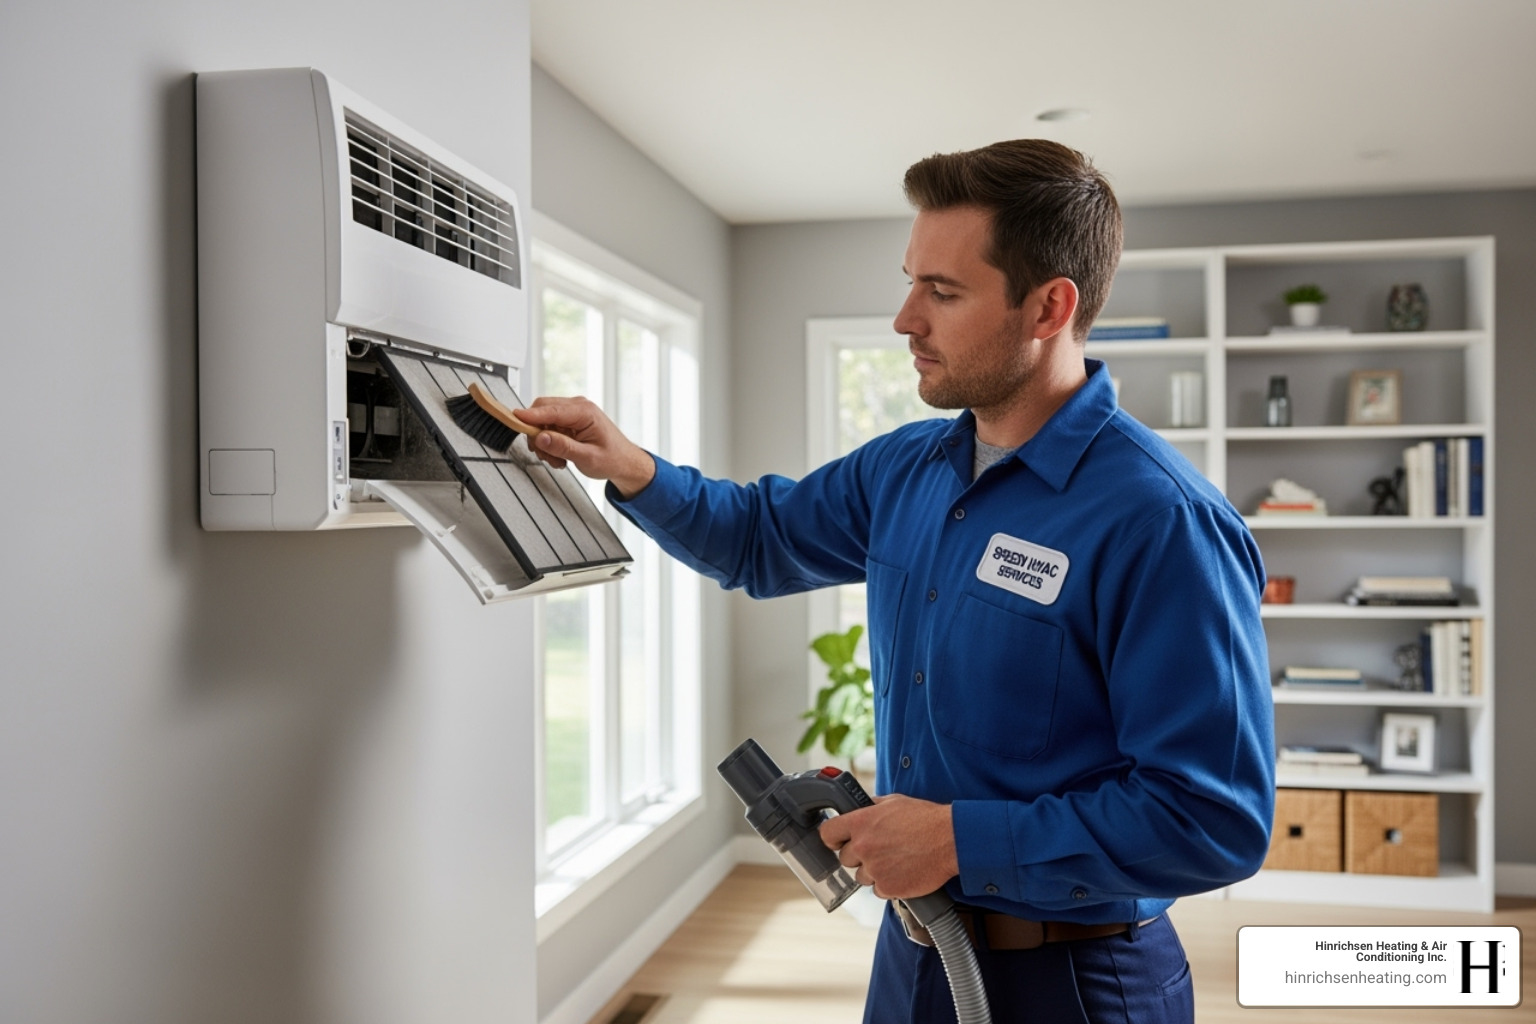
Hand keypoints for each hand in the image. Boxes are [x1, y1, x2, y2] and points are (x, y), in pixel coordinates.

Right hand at [516, 397, 655, 498]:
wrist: (624, 462)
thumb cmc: (613, 458)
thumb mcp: (587, 458)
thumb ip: (563, 447)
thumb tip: (541, 437)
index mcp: (585, 412)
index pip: (550, 410)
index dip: (530, 415)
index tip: (514, 418)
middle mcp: (578, 407)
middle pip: (542, 410)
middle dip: (537, 433)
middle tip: (544, 454)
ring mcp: (573, 412)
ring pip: (542, 420)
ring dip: (544, 442)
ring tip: (557, 459)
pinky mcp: (569, 420)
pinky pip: (549, 427)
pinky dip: (549, 442)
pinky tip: (560, 455)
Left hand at [818, 794, 958, 899]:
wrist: (950, 840)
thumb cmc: (925, 819)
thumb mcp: (894, 802)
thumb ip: (871, 807)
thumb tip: (861, 809)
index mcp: (861, 823)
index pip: (827, 834)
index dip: (832, 838)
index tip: (838, 841)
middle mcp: (863, 847)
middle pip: (845, 859)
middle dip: (859, 856)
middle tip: (879, 850)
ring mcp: (875, 869)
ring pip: (862, 876)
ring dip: (874, 871)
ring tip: (895, 860)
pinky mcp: (888, 887)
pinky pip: (879, 890)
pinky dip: (888, 884)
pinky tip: (903, 871)